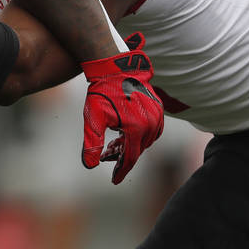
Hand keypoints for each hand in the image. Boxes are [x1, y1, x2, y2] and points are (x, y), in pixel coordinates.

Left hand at [80, 32, 163, 183]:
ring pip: (145, 141)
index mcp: (137, 129)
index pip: (130, 159)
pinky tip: (125, 133)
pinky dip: (139, 135)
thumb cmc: (102, 91)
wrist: (114, 67)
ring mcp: (157, 116)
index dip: (121, 171)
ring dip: (130, 146)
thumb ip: (92, 143)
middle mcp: (151, 124)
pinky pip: (152, 130)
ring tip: (113, 144)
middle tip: (106, 156)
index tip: (114, 181)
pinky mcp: (159, 108)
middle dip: (122, 156)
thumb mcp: (93, 118)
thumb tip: (90, 166)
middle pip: (137, 150)